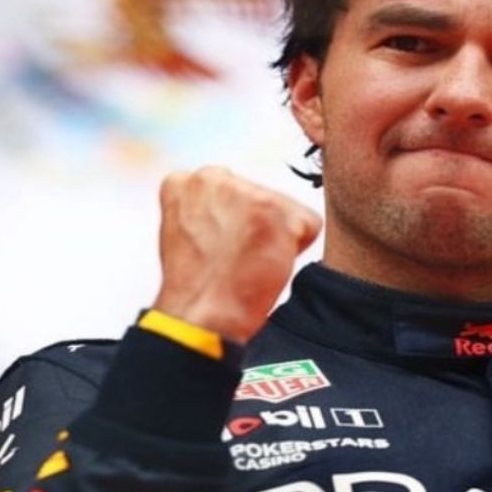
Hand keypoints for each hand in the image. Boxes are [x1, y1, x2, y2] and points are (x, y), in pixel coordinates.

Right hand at [151, 166, 321, 343]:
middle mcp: (212, 177)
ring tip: (248, 262)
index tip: (220, 245)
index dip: (232, 222)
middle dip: (256, 223)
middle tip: (235, 256)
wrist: (201, 314)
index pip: (230, 190)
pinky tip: (267, 264)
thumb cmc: (196, 284)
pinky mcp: (274, 209)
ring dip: (275, 236)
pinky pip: (308, 224)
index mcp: (184, 182)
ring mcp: (244, 191)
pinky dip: (296, 248)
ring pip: (284, 210)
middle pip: (258, 195)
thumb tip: (236, 207)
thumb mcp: (185, 231)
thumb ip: (207, 208)